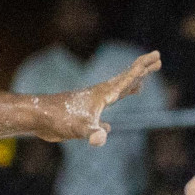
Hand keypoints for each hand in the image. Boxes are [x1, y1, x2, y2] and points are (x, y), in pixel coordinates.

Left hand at [42, 51, 160, 145]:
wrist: (38, 118)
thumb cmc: (58, 119)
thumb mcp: (79, 128)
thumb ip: (92, 133)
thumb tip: (100, 138)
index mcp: (103, 94)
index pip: (128, 78)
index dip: (143, 68)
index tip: (157, 56)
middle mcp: (99, 95)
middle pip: (125, 80)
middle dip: (141, 71)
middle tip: (156, 60)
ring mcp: (90, 104)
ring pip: (115, 92)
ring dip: (129, 86)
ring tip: (141, 83)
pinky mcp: (81, 115)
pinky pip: (102, 110)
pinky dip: (108, 113)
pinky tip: (107, 126)